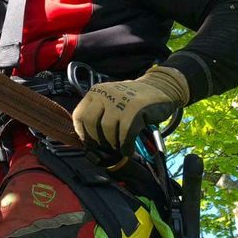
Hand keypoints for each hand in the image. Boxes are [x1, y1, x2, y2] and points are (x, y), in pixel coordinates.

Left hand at [72, 66, 188, 155]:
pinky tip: (128, 149)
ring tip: (119, 147)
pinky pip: (125, 135)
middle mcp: (105, 94)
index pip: (79, 115)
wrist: (159, 87)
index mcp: (96, 92)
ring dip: (113, 144)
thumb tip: (88, 140)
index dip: (82, 133)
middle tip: (106, 146)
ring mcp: (120, 102)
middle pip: (90, 123)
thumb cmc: (132, 100)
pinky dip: (126, 147)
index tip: (90, 143)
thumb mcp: (111, 100)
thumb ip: (98, 113)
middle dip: (97, 139)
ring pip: (108, 130)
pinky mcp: (136, 111)